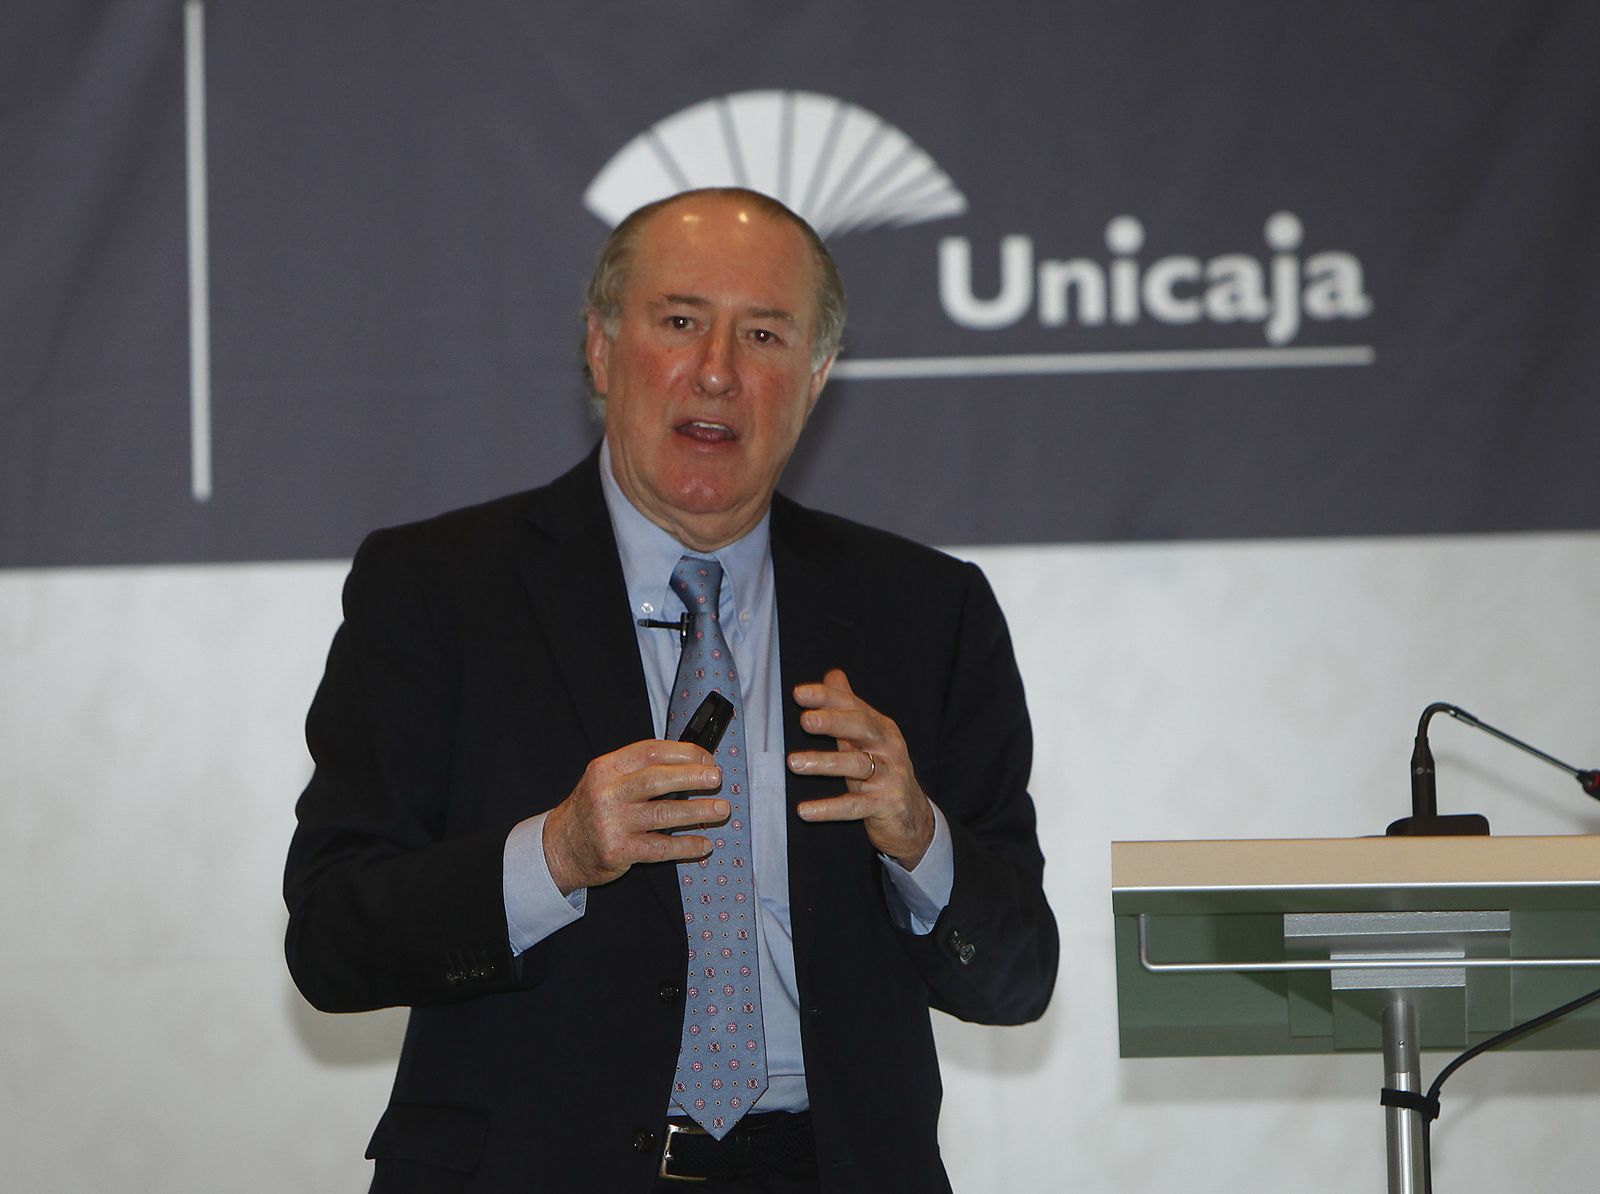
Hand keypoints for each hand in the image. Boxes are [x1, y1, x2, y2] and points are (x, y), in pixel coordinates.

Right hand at [543, 740, 729, 894]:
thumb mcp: (607, 780)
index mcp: (607, 768)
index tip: (707, 760)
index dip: (684, 753)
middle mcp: (607, 793)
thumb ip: (640, 771)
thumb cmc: (595, 809)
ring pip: (663, 814)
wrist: (560, 848)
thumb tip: (694, 766)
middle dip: (692, 777)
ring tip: (720, 810)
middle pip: (657, 780)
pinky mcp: (617, 851)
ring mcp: (611, 823)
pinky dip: (686, 846)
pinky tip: (704, 844)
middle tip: (717, 779)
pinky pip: (660, 848)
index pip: (650, 751)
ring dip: (697, 811)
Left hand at [789, 668, 934, 867]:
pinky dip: (829, 809)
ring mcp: (890, 776)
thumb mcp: (866, 739)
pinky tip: (804, 810)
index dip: (827, 698)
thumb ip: (848, 709)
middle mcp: (888, 747)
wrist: (911, 816)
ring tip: (793, 762)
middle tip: (805, 720)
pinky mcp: (887, 804)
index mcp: (880, 727)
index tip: (799, 693)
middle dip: (834, 721)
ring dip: (825, 762)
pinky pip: (854, 806)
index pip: (852, 706)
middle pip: (862, 727)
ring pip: (857, 765)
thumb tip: (833, 674)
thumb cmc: (881, 771)